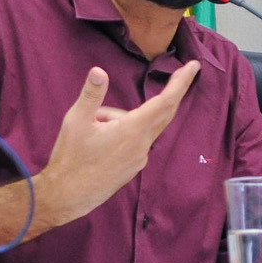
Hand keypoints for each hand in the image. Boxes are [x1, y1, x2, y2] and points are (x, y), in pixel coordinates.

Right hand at [37, 62, 201, 224]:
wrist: (68, 196)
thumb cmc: (70, 158)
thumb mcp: (75, 121)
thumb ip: (91, 94)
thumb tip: (99, 71)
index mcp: (132, 130)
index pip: (165, 101)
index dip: (181, 82)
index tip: (193, 66)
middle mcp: (142, 145)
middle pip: (164, 113)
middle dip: (173, 92)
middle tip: (181, 73)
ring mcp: (139, 159)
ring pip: (142, 127)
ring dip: (126, 118)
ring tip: (93, 125)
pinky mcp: (133, 168)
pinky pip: (136, 141)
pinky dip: (125, 132)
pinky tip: (100, 140)